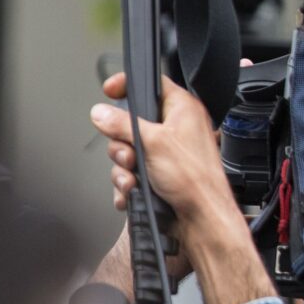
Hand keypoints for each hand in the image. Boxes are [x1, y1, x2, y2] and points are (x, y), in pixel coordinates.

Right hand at [91, 73, 270, 303]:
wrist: (202, 219)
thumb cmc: (193, 178)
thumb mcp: (152, 142)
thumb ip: (123, 124)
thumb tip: (101, 112)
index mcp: (182, 110)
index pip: (153, 84)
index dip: (129, 84)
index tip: (110, 90)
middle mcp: (176, 129)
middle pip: (132, 123)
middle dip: (122, 143)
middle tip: (129, 155)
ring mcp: (167, 154)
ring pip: (129, 152)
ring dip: (124, 168)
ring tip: (133, 178)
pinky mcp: (160, 176)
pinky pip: (133, 174)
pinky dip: (128, 184)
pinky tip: (132, 192)